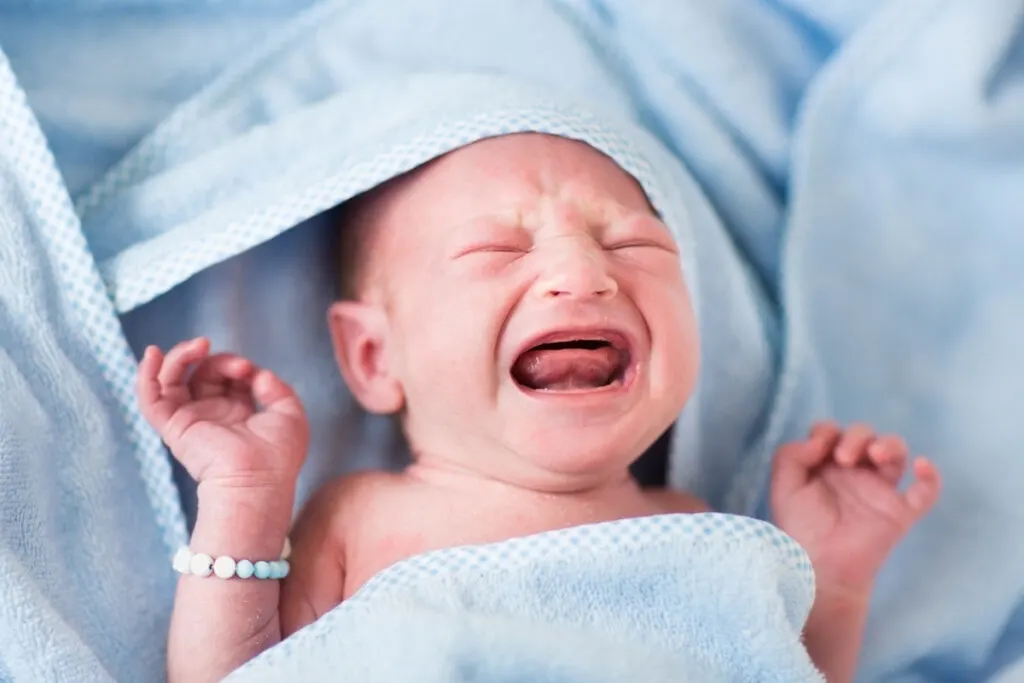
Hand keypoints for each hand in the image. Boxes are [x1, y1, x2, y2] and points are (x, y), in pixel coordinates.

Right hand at [136, 337, 308, 489]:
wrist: (259, 479)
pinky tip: (151, 355)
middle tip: (238, 366)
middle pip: (202, 373)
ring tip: (198, 346)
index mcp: (238, 413)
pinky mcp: (173, 427)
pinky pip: (150, 400)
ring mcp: (190, 420)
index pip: (228, 377)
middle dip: (218, 360)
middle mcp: (212, 415)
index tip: (253, 373)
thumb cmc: (279, 456)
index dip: (238, 365)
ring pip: (173, 380)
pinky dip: (146, 376)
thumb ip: (277, 389)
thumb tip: (259, 375)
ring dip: (181, 357)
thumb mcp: (290, 414)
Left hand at [771, 421, 940, 594]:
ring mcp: (879, 490)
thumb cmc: (799, 526)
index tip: (819, 447)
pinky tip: (922, 466)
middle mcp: (854, 472)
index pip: (832, 433)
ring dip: (890, 444)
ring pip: (896, 453)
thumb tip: (818, 440)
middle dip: (857, 436)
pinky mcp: (900, 512)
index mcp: (825, 465)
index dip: (827, 431)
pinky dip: (931, 477)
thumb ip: (791, 455)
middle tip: (844, 458)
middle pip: (865, 436)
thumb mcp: (783, 485)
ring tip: (875, 454)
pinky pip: (926, 492)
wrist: (818, 565)